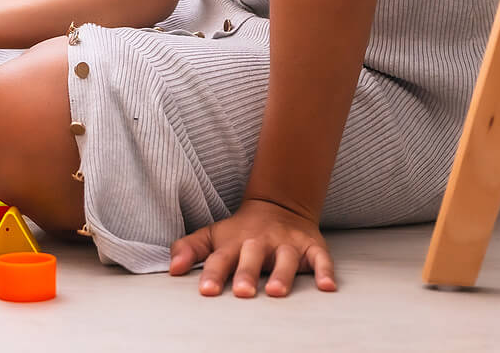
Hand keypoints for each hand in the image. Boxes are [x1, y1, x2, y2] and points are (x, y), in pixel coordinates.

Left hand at [168, 199, 336, 297]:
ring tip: (276, 293)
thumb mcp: (212, 235)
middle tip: (243, 293)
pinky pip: (320, 259)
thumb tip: (172, 269)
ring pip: (285, 259)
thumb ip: (189, 249)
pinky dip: (325, 271)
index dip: (212, 275)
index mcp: (234, 243)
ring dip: (282, 275)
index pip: (219, 259)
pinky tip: (327, 287)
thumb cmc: (240, 232)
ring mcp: (286, 244)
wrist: (279, 206)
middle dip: (247, 274)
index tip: (206, 291)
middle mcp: (260, 243)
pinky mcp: (311, 247)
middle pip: (251, 258)